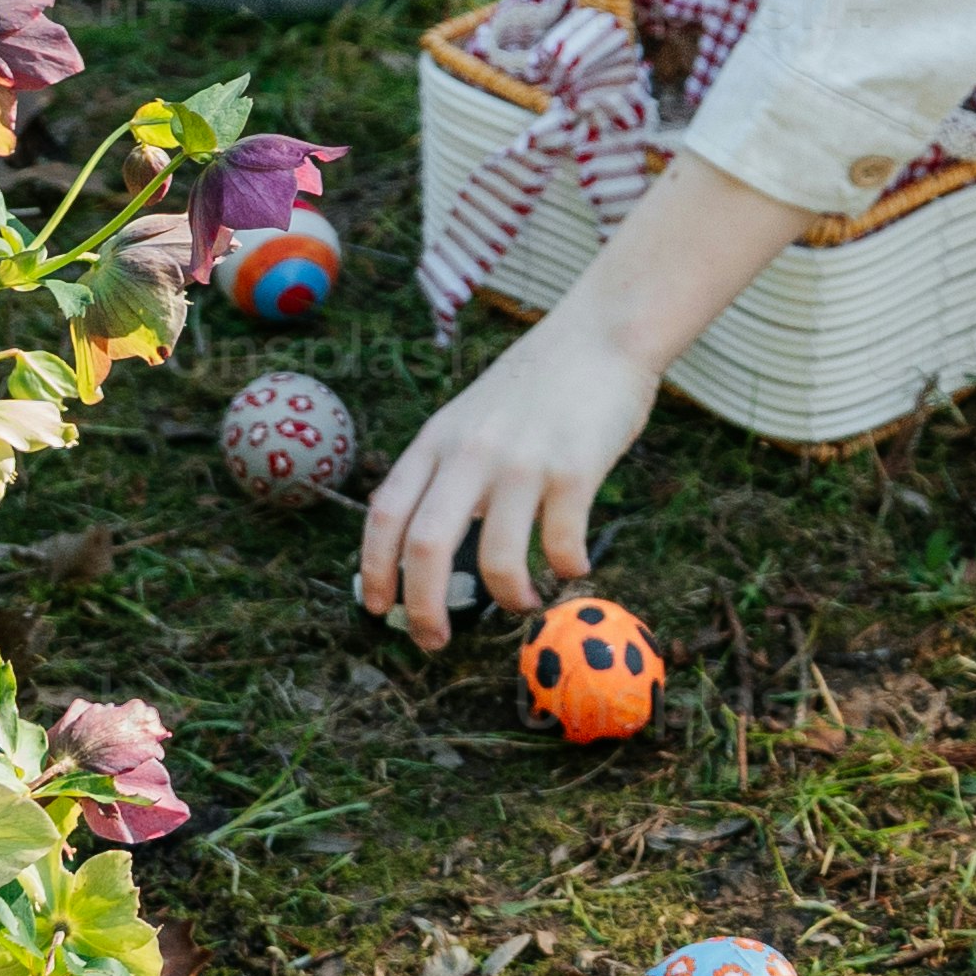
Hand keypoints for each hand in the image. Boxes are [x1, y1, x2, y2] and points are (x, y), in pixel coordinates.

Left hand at [357, 318, 660, 650]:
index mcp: (438, 440)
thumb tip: (426, 539)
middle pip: (425, 546)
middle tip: (433, 641)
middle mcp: (471, 452)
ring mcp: (522, 462)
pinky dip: (567, 569)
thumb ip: (448, 467)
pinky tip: (574, 566)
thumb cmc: (539, 382)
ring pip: (497, 559)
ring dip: (508, 598)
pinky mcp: (574, 470)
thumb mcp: (471, 416)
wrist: (602, 334)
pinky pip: (561, 545)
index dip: (373, 568)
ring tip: (523, 604)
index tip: (376, 607)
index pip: (385, 512)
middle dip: (423, 608)